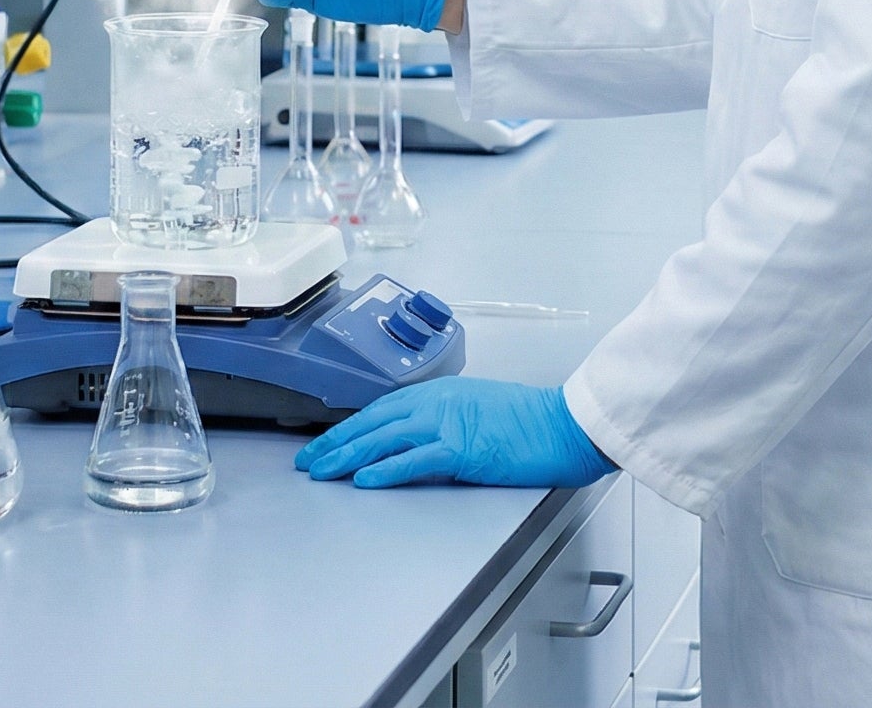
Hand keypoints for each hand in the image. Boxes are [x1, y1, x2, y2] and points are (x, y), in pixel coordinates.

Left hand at [296, 378, 615, 489]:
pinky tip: (363, 479)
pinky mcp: (463, 448)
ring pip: (385, 439)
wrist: (564, 424)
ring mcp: (449, 423)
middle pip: (374, 422)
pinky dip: (386, 469)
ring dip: (348, 456)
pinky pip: (415, 459)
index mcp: (441, 392)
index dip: (350, 426)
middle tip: (308, 460)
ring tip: (321, 471)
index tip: (325, 441)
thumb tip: (419, 442)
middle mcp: (438, 402)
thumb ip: (446, 421)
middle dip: (336, 442)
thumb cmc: (529, 422)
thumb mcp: (478, 411)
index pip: (382, 409)